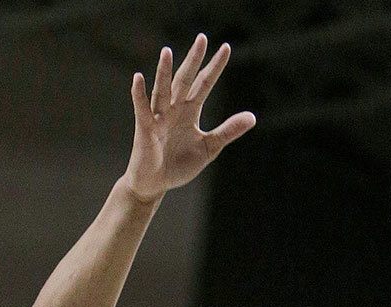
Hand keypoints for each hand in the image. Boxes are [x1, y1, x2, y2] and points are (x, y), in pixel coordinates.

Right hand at [124, 36, 254, 201]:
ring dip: (164, 72)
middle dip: (193, 60)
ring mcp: (158, 116)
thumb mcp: (208, 147)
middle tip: (202, 38)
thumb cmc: (178, 165)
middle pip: (185, 80)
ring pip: (162, 90)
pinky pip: (141, 108)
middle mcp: (174, 108)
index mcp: (190, 111)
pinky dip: (139, 94)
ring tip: (167, 52)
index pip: (204, 83)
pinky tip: (138, 78)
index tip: (226, 48)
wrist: (155, 184)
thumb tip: (252, 117)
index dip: (214, 67)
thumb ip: (228, 131)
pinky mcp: (145, 128)